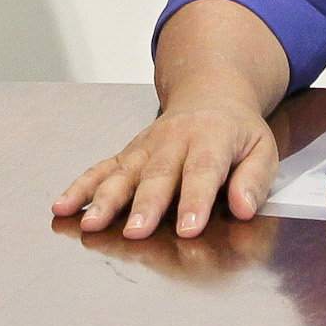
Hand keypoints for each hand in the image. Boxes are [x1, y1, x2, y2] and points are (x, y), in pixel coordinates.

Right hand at [53, 101, 278, 238]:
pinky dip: (81, 187)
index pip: (203, 171)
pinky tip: (63, 207)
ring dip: (105, 199)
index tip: (188, 229)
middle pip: (158, 175)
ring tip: (90, 224)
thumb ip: (254, 179)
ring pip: (124, 173)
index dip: (195, 200)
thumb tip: (243, 207)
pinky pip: (101, 169)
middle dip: (145, 205)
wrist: (210, 94)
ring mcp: (146, 146)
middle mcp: (173, 140)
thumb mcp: (262, 148)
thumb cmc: (237, 131)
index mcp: (212, 138)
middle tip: (135, 232)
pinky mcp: (128, 153)